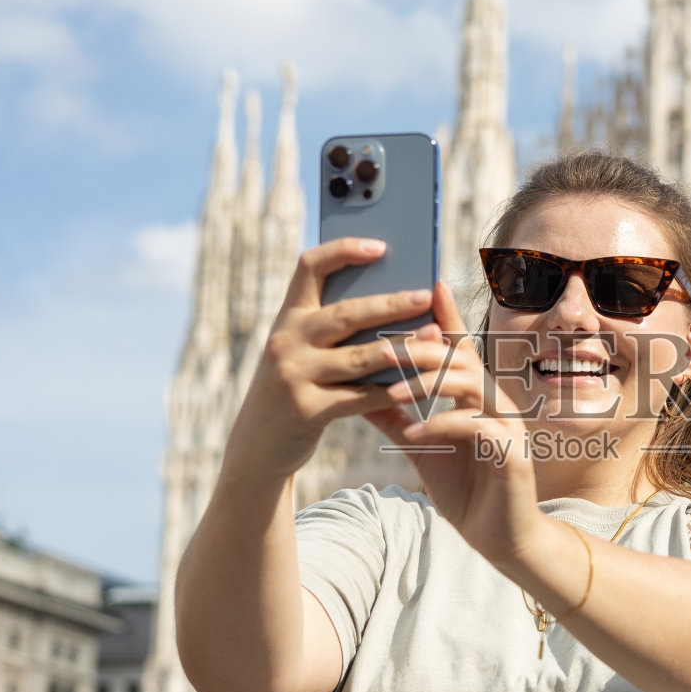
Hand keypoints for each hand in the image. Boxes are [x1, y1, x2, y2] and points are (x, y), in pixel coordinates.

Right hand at [222, 237, 442, 483]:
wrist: (256, 445)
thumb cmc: (294, 389)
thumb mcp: (300, 352)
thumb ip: (331, 329)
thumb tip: (394, 301)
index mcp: (287, 318)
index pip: (310, 267)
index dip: (344, 250)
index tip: (380, 246)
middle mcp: (286, 341)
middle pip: (345, 313)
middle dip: (390, 304)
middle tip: (425, 296)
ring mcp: (293, 376)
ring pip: (357, 357)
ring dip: (400, 347)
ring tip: (434, 337)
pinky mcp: (306, 410)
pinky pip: (358, 398)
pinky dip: (391, 391)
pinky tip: (418, 385)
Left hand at [362, 282, 547, 567]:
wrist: (501, 539)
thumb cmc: (465, 489)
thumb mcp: (421, 448)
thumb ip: (396, 417)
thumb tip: (358, 389)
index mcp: (478, 396)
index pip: (461, 347)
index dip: (447, 315)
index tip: (426, 283)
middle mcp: (497, 402)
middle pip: (462, 359)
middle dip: (422, 350)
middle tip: (381, 349)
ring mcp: (509, 426)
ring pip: (472, 386)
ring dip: (429, 385)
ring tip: (391, 393)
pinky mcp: (513, 455)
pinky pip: (476, 430)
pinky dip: (442, 428)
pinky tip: (413, 436)